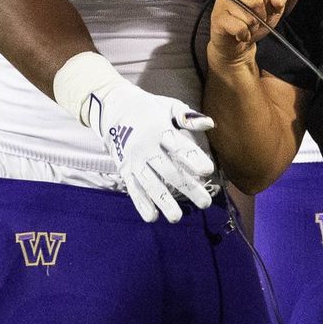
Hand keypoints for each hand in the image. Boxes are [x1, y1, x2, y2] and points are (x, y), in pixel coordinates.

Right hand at [84, 79, 215, 223]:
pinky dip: (141, 203)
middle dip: (187, 187)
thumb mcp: (168, 106)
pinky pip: (133, 188)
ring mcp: (134, 160)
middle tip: (206, 202)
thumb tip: (210, 124)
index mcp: (160, 129)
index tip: (207, 171)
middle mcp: (146, 147)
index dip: (193, 158)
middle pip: (168, 170)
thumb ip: (188, 117)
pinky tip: (152, 217)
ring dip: (163, 201)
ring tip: (177, 217)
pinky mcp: (125, 170)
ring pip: (150, 184)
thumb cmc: (148, 108)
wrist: (112, 108)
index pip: (178, 146)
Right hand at [209, 0, 285, 71]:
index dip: (267, 4)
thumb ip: (279, 0)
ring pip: (249, 16)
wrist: (235, 43)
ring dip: (252, 27)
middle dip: (260, 17)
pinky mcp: (217, 17)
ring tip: (245, 26)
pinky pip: (240, 27)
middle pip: (256, 1)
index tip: (260, 10)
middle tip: (253, 21)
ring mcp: (221, 1)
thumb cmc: (253, 22)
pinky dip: (244, 35)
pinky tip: (239, 34)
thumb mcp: (272, 10)